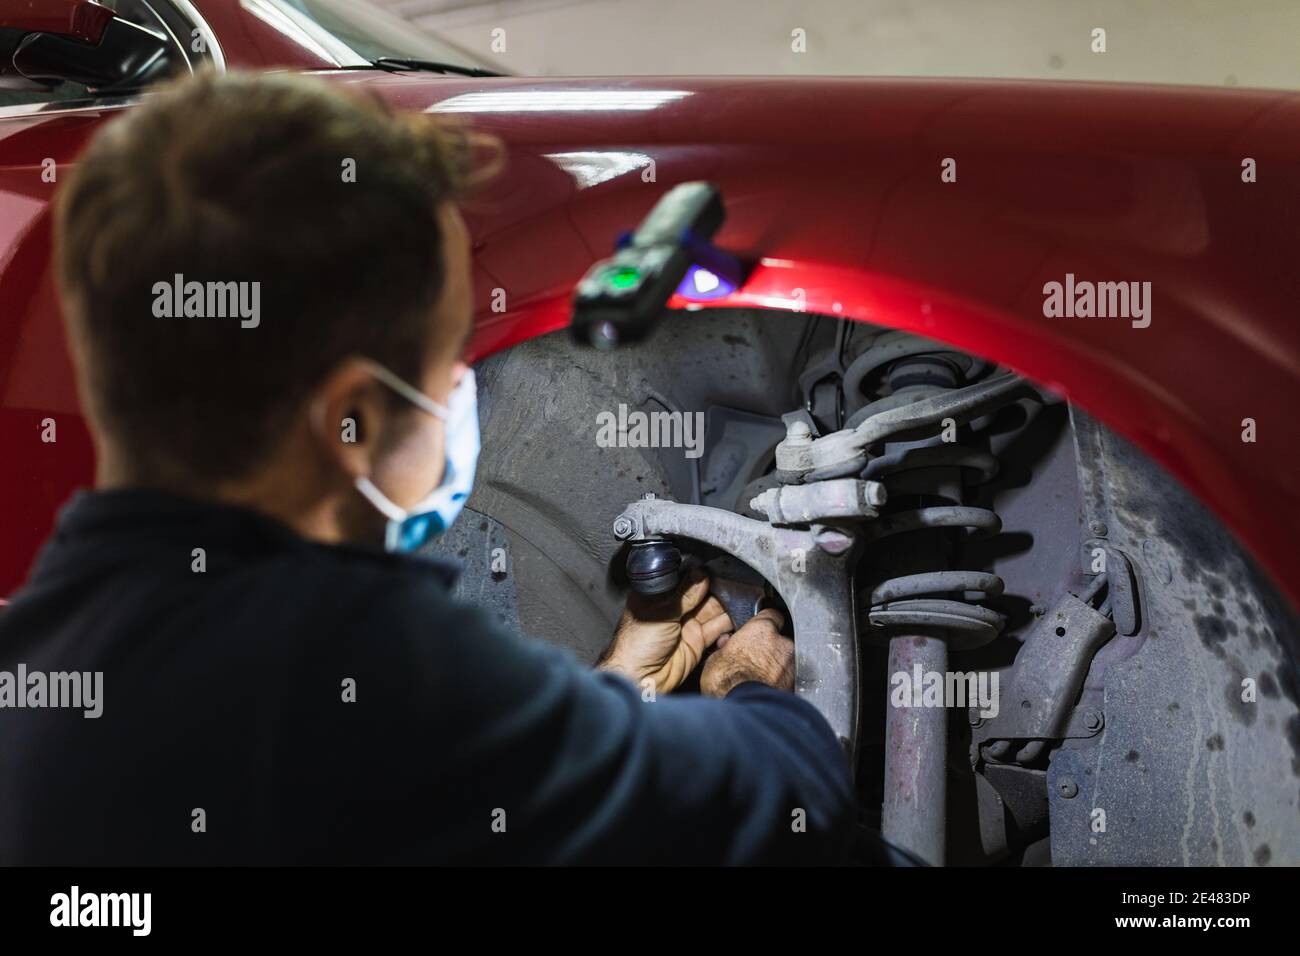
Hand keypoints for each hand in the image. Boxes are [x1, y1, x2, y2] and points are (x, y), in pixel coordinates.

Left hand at [598, 568, 733, 693]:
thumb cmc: (636, 644)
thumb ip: (685, 594)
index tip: (716, 566)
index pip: (683, 578)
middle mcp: (673, 608)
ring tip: (742, 595)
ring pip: (712, 609)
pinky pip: (716, 629)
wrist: (639, 678)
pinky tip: (737, 615)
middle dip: (718, 587)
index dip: (699, 572)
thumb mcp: (662, 612)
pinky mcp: (697, 641)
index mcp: (658, 596)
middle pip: (701, 593)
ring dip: (726, 603)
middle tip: (735, 579)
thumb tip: (700, 574)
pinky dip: (728, 623)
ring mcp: (686, 624)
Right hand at [700, 608, 793, 696]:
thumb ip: (728, 647)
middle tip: (752, 660)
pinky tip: (764, 691)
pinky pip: (787, 680)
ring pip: (785, 661)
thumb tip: (727, 645)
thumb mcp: (715, 657)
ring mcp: (792, 666)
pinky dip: (779, 684)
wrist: (744, 708)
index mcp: (762, 629)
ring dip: (775, 667)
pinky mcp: (795, 687)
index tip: (757, 629)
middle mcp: (782, 644)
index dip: (763, 622)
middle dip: (768, 649)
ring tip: (758, 679)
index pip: (771, 615)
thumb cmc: (727, 681)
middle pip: (779, 640)